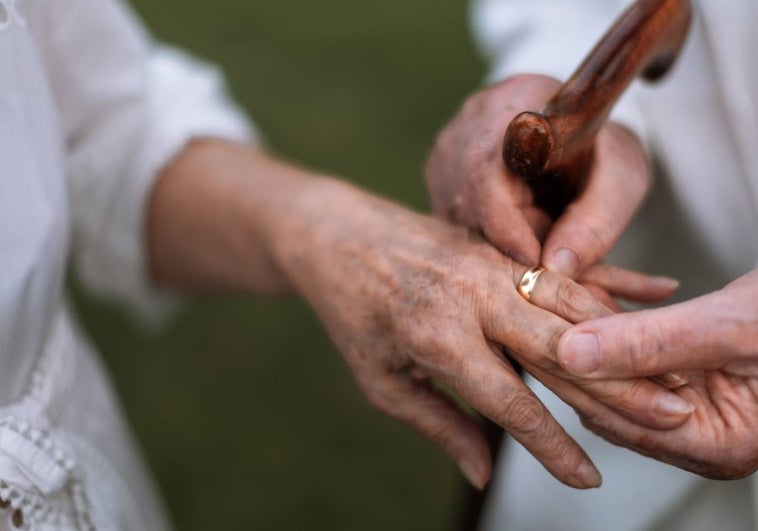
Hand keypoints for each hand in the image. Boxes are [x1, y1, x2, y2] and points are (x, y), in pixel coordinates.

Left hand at [148, 142, 689, 489]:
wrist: (335, 234)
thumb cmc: (351, 314)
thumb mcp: (380, 380)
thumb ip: (436, 423)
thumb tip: (482, 471)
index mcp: (437, 337)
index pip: (511, 402)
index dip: (553, 446)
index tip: (589, 479)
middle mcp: (473, 296)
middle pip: (562, 350)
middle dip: (619, 389)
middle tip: (670, 419)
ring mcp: (490, 264)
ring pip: (573, 305)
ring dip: (624, 341)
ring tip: (666, 374)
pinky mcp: (498, 246)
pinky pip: (562, 269)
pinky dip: (611, 282)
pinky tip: (655, 290)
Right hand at [425, 74, 650, 278]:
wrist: (575, 130)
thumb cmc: (601, 152)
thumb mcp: (621, 180)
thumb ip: (595, 223)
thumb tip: (555, 268)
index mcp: (515, 105)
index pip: (486, 171)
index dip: (506, 224)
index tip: (538, 262)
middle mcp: (467, 124)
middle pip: (470, 204)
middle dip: (511, 240)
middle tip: (554, 243)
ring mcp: (444, 150)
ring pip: (457, 220)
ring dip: (498, 241)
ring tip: (540, 223)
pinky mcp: (436, 175)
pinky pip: (451, 223)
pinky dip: (485, 237)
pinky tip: (517, 223)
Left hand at [551, 270, 757, 478]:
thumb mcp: (730, 326)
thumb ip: (652, 342)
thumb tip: (576, 353)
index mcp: (720, 442)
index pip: (621, 416)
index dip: (574, 376)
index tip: (535, 341)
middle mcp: (704, 431)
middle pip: (614, 401)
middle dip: (571, 357)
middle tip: (529, 318)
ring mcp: (698, 403)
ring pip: (621, 376)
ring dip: (586, 337)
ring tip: (548, 304)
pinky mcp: (693, 373)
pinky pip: (639, 355)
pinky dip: (613, 326)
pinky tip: (588, 297)